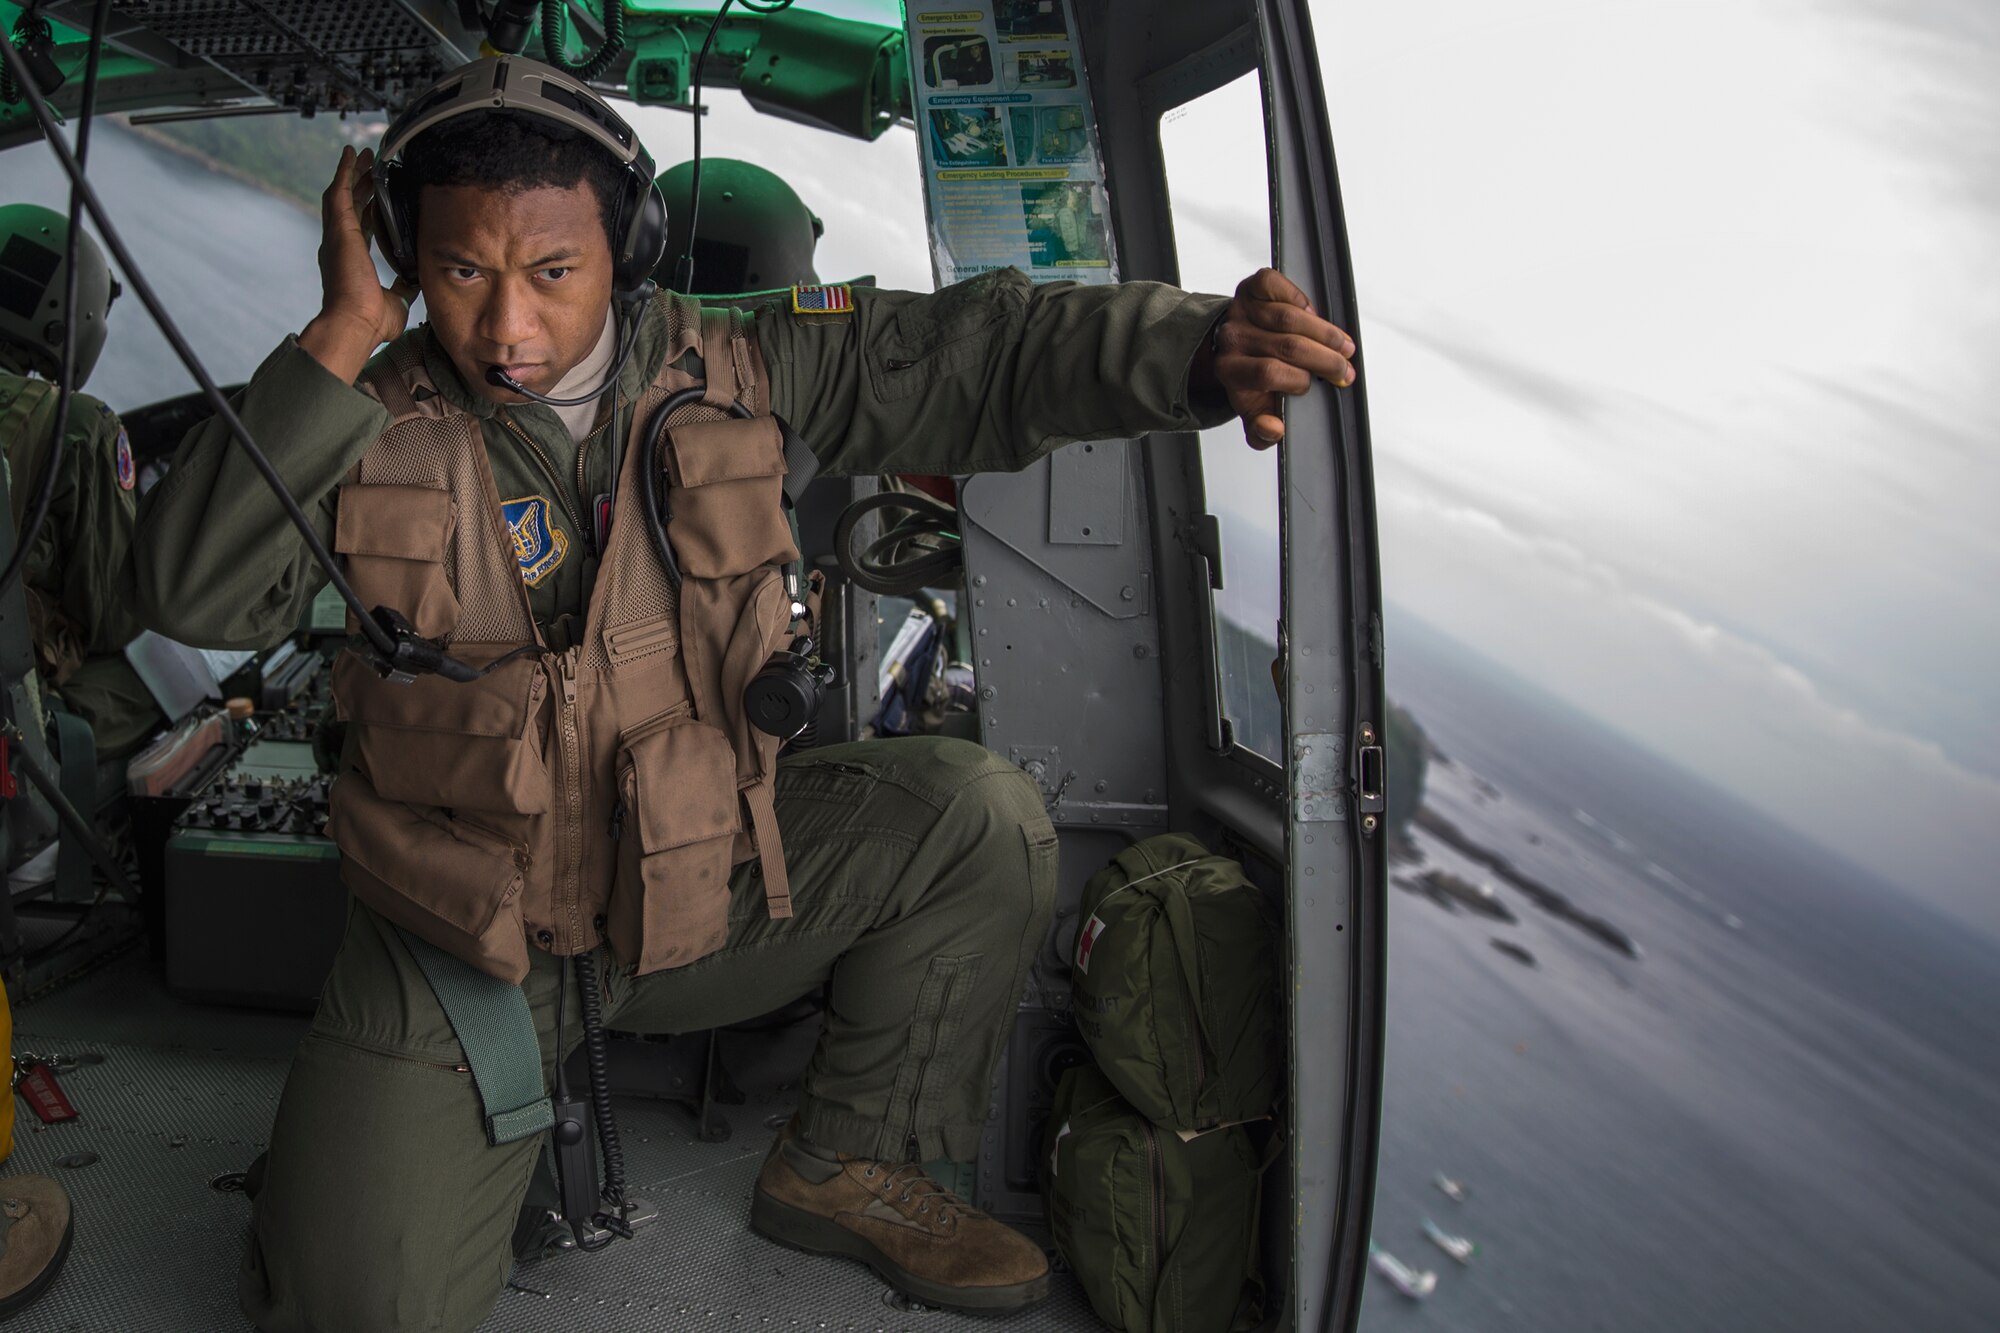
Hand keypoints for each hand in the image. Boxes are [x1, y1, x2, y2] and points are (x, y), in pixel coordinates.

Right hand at [300, 146, 416, 377]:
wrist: (355, 324)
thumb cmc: (372, 322)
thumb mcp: (398, 300)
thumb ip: (405, 287)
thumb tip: (416, 280)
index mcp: (351, 260)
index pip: (360, 227)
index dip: (367, 210)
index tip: (376, 197)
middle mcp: (340, 245)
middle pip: (350, 205)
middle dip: (360, 184)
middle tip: (370, 166)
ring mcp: (337, 236)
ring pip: (343, 194)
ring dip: (353, 173)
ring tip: (362, 155)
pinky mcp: (339, 229)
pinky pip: (339, 191)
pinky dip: (344, 171)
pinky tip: (351, 154)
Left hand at [1197, 268, 1356, 448]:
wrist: (1236, 347)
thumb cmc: (1251, 381)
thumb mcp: (1255, 411)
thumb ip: (1261, 431)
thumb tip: (1274, 429)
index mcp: (1230, 371)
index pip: (1268, 373)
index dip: (1298, 379)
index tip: (1314, 385)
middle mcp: (1232, 338)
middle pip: (1286, 346)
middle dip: (1325, 359)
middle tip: (1344, 369)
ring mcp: (1240, 309)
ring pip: (1289, 317)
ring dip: (1325, 333)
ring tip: (1343, 346)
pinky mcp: (1251, 287)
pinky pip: (1277, 286)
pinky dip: (1301, 300)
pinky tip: (1313, 315)